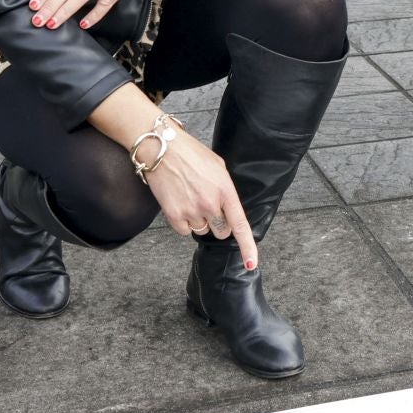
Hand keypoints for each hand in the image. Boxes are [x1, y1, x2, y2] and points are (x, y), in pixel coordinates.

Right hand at [144, 129, 258, 270]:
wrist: (162, 148)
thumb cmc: (191, 154)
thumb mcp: (218, 167)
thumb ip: (225, 189)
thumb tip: (228, 206)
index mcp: (225, 191)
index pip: (240, 225)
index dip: (247, 247)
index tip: (250, 264)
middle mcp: (210, 204)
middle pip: (221, 232)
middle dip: (218, 223)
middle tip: (208, 205)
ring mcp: (191, 211)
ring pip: (201, 231)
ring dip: (199, 220)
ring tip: (190, 198)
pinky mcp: (174, 215)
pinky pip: (184, 231)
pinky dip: (184, 222)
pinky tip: (180, 203)